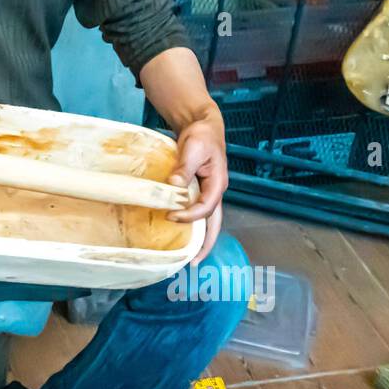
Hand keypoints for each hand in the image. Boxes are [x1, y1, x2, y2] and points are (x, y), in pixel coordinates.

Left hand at [165, 110, 227, 263]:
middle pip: (214, 223)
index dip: (190, 216)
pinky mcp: (199, 190)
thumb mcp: (193, 148)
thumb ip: (184, 168)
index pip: (207, 208)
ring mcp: (208, 192)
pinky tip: (179, 231)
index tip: (171, 216)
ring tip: (188, 256)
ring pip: (207, 220)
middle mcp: (215, 192)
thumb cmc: (201, 136)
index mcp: (218, 184)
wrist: (203, 126)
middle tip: (193, 262)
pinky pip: (196, 210)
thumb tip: (174, 184)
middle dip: (206, 243)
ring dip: (200, 237)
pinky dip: (190, 222)